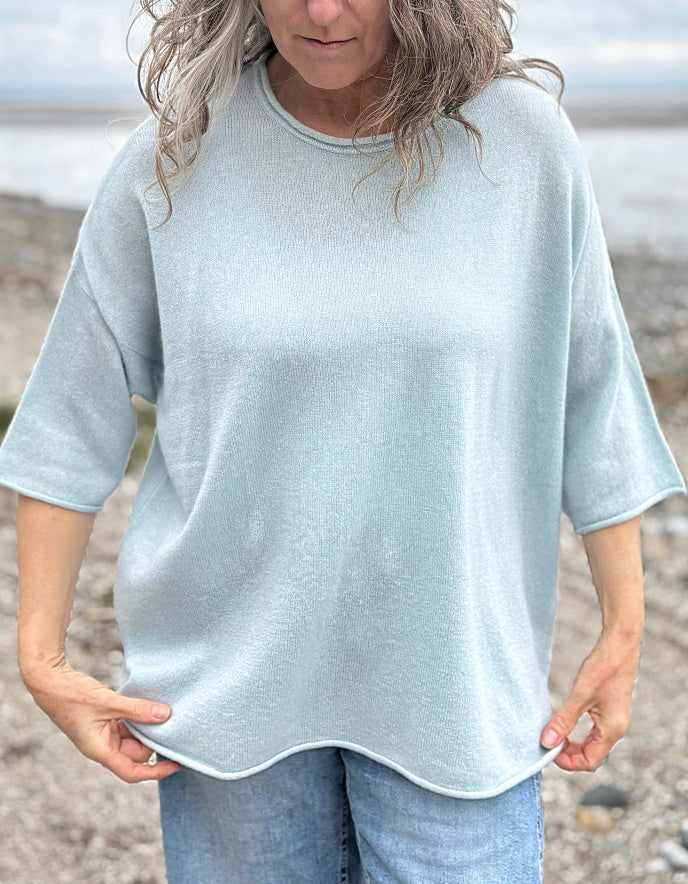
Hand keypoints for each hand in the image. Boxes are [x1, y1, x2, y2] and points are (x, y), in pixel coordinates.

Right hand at [20, 656, 181, 782]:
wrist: (49, 682)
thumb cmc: (71, 696)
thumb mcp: (108, 702)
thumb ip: (137, 710)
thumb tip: (165, 714)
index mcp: (100, 750)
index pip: (132, 772)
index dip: (156, 772)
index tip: (176, 764)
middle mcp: (103, 746)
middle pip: (136, 753)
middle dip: (153, 741)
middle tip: (172, 722)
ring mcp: (103, 734)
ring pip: (133, 738)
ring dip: (146, 728)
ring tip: (162, 712)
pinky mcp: (104, 722)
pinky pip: (127, 725)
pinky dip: (138, 718)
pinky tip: (148, 706)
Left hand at [539, 628, 641, 771]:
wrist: (619, 646)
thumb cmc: (603, 668)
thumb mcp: (580, 695)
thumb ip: (564, 720)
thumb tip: (547, 742)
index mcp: (612, 730)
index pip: (590, 762)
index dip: (568, 762)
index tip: (549, 749)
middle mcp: (616, 729)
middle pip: (591, 756)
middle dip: (569, 754)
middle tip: (548, 742)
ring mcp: (614, 720)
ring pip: (592, 745)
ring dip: (572, 744)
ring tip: (554, 734)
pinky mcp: (609, 711)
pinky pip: (593, 732)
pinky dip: (578, 733)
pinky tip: (565, 723)